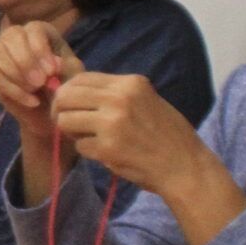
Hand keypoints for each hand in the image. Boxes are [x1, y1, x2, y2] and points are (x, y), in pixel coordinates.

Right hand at [0, 21, 83, 150]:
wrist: (53, 112)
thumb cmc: (66, 86)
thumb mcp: (74, 76)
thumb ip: (67, 66)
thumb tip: (55, 62)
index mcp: (41, 33)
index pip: (34, 29)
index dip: (39, 48)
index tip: (50, 71)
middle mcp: (19, 38)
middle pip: (11, 34)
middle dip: (24, 60)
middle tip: (39, 82)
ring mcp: (3, 54)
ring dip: (14, 72)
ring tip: (34, 90)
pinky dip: (14, 91)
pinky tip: (32, 102)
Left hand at [50, 73, 207, 197]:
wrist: (185, 166)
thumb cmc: (166, 135)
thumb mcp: (145, 101)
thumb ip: (114, 94)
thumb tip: (73, 90)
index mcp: (130, 83)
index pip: (80, 78)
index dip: (68, 92)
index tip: (70, 106)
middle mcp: (120, 97)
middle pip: (66, 95)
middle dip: (61, 111)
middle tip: (69, 124)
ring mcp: (113, 122)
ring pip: (65, 120)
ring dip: (71, 132)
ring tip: (88, 138)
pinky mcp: (108, 147)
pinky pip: (79, 145)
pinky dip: (87, 151)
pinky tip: (104, 153)